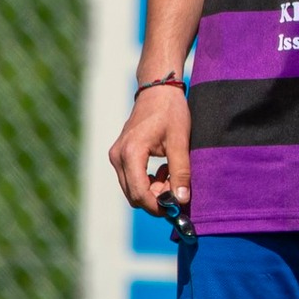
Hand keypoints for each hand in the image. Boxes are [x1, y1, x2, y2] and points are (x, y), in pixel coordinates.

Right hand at [109, 83, 189, 215]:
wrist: (158, 90)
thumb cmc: (171, 112)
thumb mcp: (180, 141)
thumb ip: (181, 172)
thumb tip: (182, 200)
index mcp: (131, 152)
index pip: (139, 192)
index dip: (157, 205)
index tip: (176, 208)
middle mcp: (118, 156)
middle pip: (134, 194)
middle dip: (156, 199)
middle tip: (178, 190)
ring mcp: (116, 156)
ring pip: (132, 188)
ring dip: (153, 190)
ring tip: (172, 174)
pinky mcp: (120, 155)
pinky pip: (131, 178)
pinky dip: (148, 181)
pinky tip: (164, 169)